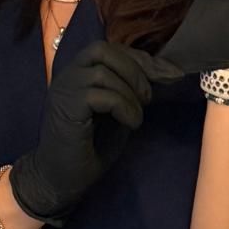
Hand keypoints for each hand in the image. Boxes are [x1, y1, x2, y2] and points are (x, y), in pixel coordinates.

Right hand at [9, 40, 182, 225]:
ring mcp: (64, 90)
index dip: (141, 59)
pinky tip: (130, 124)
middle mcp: (68, 76)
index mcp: (79, 74)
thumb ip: (130, 92)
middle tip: (148, 98)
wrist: (60, 179)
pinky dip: (123, 107)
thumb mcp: (117, 114)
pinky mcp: (66, 107)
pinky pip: (100, 94)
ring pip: (103, 71)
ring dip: (129, 93)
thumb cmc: (89, 150)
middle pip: (103, 49)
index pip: (110, 50)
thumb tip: (162, 73)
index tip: (168, 74)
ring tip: (136, 116)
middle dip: (134, 69)